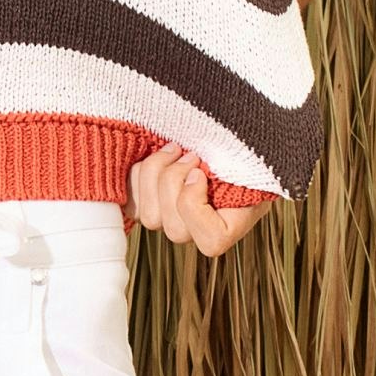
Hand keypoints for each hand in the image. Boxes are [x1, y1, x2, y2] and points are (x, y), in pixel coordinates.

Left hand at [127, 143, 270, 254]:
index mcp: (233, 221)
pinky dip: (135, 176)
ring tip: (173, 150)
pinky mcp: (149, 207)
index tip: (200, 172)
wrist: (219, 133)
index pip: (212, 242)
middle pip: (174, 230)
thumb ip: (235, 163)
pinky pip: (131, 204)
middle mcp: (200, 229)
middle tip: (189, 154)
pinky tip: (150, 156)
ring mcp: (173, 220)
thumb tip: (200, 163)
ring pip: (148, 218)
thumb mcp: (245, 151)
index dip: (196, 207)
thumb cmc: (237, 142)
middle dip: (174, 182)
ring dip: (154, 175)